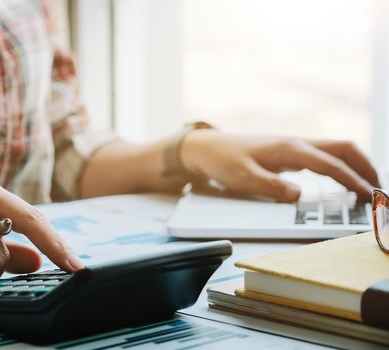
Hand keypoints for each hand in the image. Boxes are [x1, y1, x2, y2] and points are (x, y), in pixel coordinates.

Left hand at [180, 130, 379, 202]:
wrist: (206, 148)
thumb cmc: (222, 160)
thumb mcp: (241, 177)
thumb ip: (270, 187)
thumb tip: (298, 196)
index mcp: (289, 149)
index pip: (330, 164)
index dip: (352, 181)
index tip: (370, 196)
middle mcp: (296, 143)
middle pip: (343, 148)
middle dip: (365, 167)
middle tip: (379, 190)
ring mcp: (293, 146)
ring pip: (335, 150)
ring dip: (355, 165)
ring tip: (369, 187)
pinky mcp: (289, 152)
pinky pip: (323, 156)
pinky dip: (339, 166)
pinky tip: (341, 180)